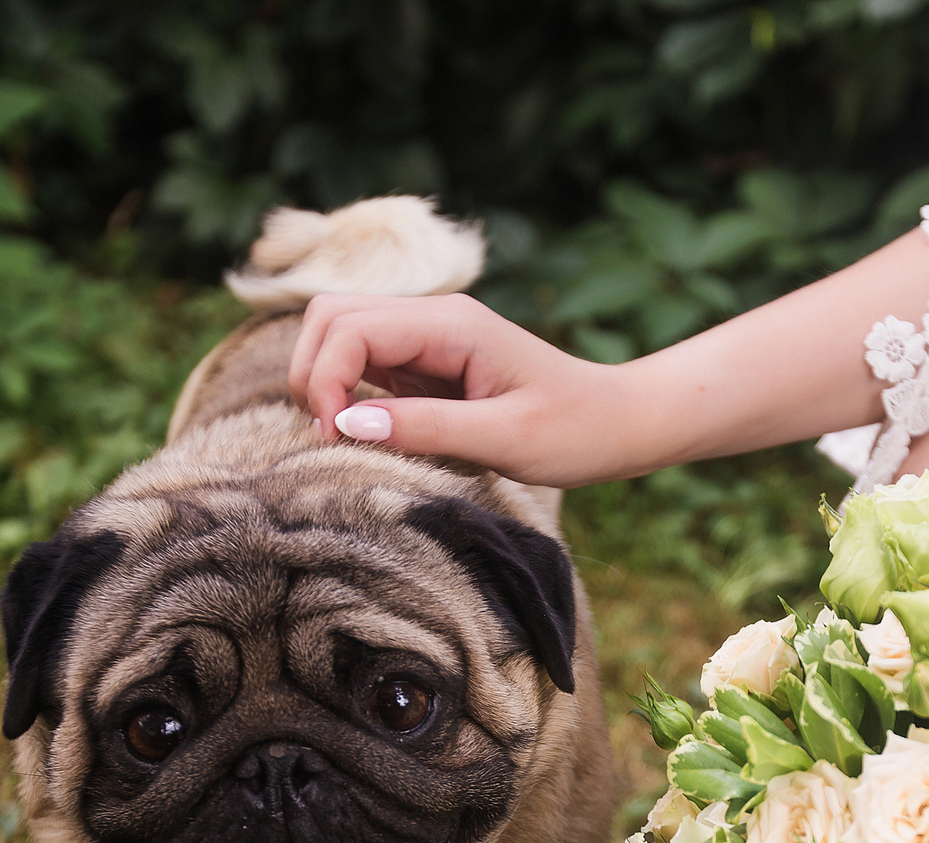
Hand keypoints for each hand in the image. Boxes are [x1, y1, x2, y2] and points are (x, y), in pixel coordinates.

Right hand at [290, 292, 644, 487]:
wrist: (617, 423)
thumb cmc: (574, 431)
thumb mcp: (505, 440)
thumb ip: (427, 429)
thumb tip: (346, 424)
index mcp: (451, 325)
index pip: (349, 328)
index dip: (324, 380)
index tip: (335, 438)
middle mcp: (432, 319)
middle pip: (329, 317)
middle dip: (312, 374)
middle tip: (329, 439)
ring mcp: (425, 339)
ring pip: (337, 335)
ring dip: (323, 381)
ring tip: (341, 438)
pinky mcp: (424, 365)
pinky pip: (362, 364)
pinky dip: (344, 394)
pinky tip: (363, 434)